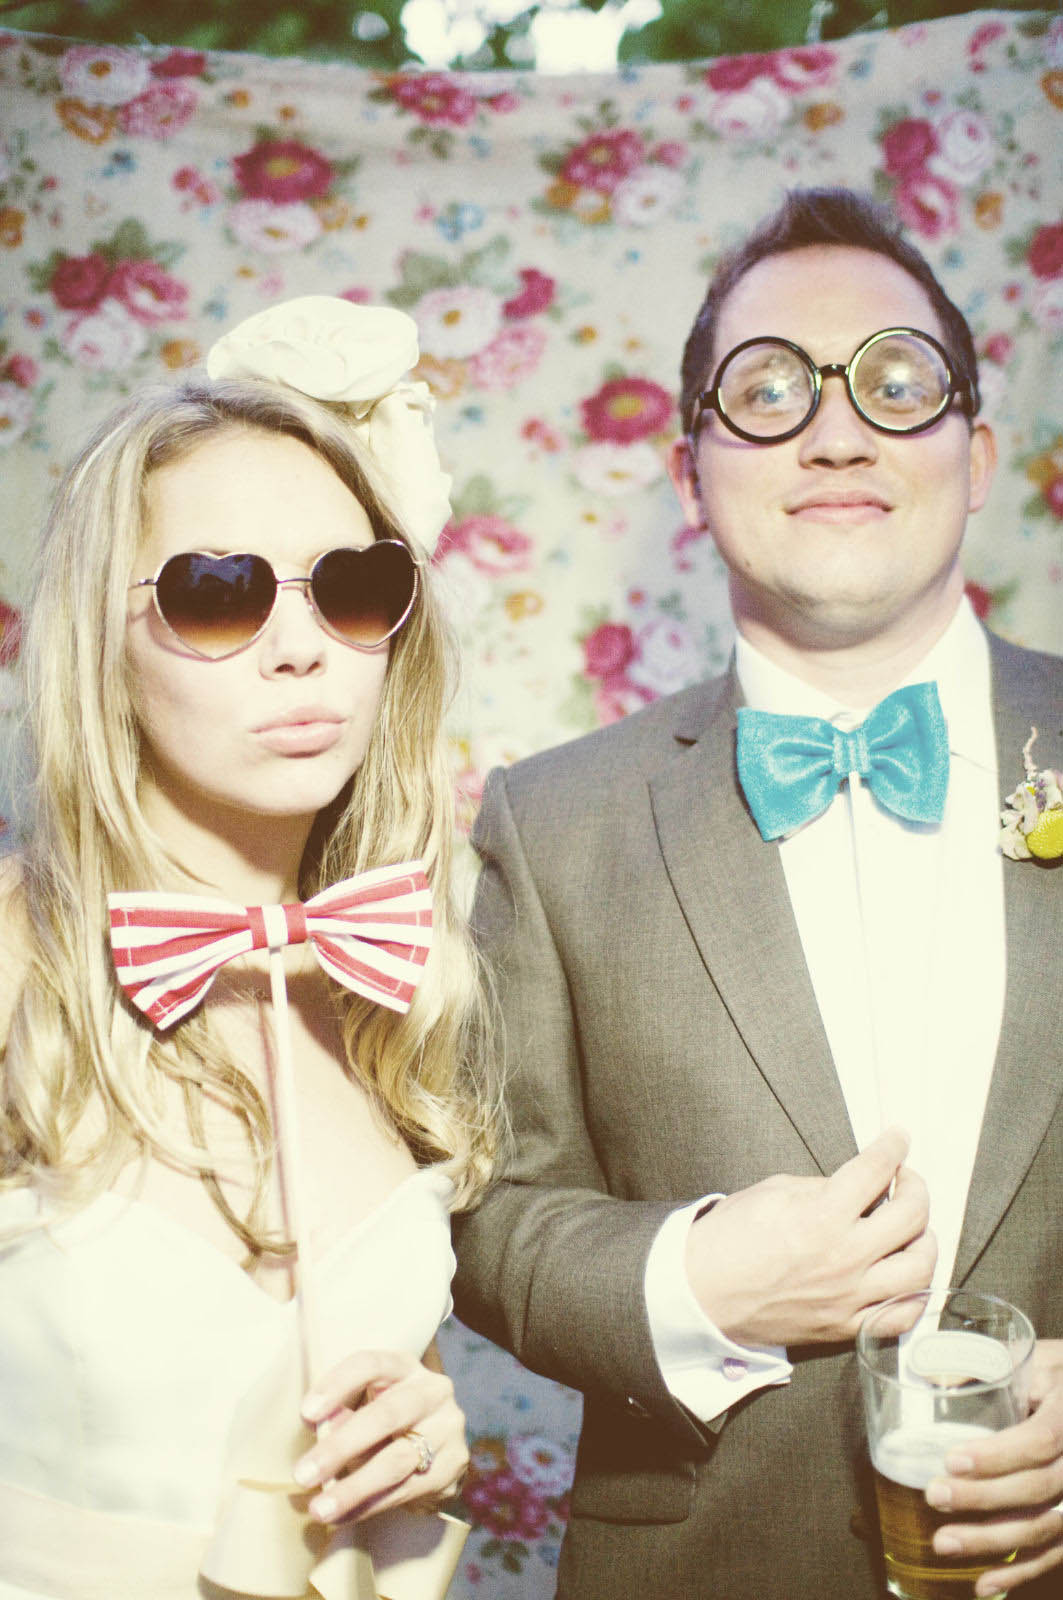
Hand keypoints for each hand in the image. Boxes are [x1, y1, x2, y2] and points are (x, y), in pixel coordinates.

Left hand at [293, 1349, 468, 1524]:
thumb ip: (342, 1412)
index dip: (338, 1385)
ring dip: (353, 1488)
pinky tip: (342, 1517)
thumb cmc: (386, 1420)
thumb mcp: (365, 1404)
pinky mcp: (453, 1466)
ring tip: (320, 1508)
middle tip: (303, 1474)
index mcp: (404, 1367)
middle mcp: (432, 1391)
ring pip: (397, 1461)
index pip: (371, 1365)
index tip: (306, 1413)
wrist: (437, 1448)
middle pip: (386, 1415)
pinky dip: (368, 1506)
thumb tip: (316, 1425)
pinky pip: (405, 1490)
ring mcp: (447, 1429)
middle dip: (340, 1447)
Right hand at [685, 1126, 936, 1345]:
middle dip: (916, 1186)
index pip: (876, 1170)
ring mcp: (849, 1296)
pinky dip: (914, 1293)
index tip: (898, 1139)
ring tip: (913, 1227)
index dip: (893, 1147)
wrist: (702, 1293)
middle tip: (905, 1179)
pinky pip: (901, 1315)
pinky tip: (908, 1274)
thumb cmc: (729, 1241)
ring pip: (920, 1268)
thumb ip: (822, 1188)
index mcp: (822, 1217)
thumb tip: (858, 1187)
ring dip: (925, 1238)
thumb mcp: (773, 1193)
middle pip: (912, 1216)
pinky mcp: (846, 1325)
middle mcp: (844, 1258)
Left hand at [924, 1339, 1062, 1596]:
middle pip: (1038, 1489)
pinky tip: (984, 1584)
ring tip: (943, 1542)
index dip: (999, 1455)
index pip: (1040, 1441)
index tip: (953, 1459)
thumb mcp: (1036, 1357)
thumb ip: (989, 1363)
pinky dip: (1020, 1571)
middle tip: (935, 1495)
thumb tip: (931, 1375)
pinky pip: (1054, 1553)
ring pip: (1044, 1527)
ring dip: (993, 1541)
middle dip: (984, 1498)